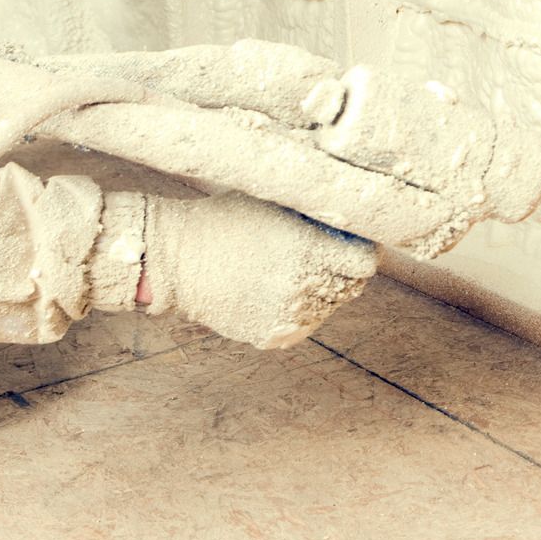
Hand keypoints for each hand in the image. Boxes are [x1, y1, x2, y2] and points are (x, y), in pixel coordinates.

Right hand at [139, 192, 376, 347]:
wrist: (175, 259)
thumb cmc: (224, 220)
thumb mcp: (274, 203)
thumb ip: (314, 214)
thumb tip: (349, 212)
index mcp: (309, 250)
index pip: (365, 263)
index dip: (361, 252)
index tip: (352, 245)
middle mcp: (304, 287)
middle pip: (350, 286)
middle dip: (341, 271)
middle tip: (317, 256)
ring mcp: (288, 316)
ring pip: (327, 307)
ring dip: (320, 292)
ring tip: (288, 272)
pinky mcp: (271, 336)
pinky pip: (303, 325)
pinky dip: (297, 311)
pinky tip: (275, 292)